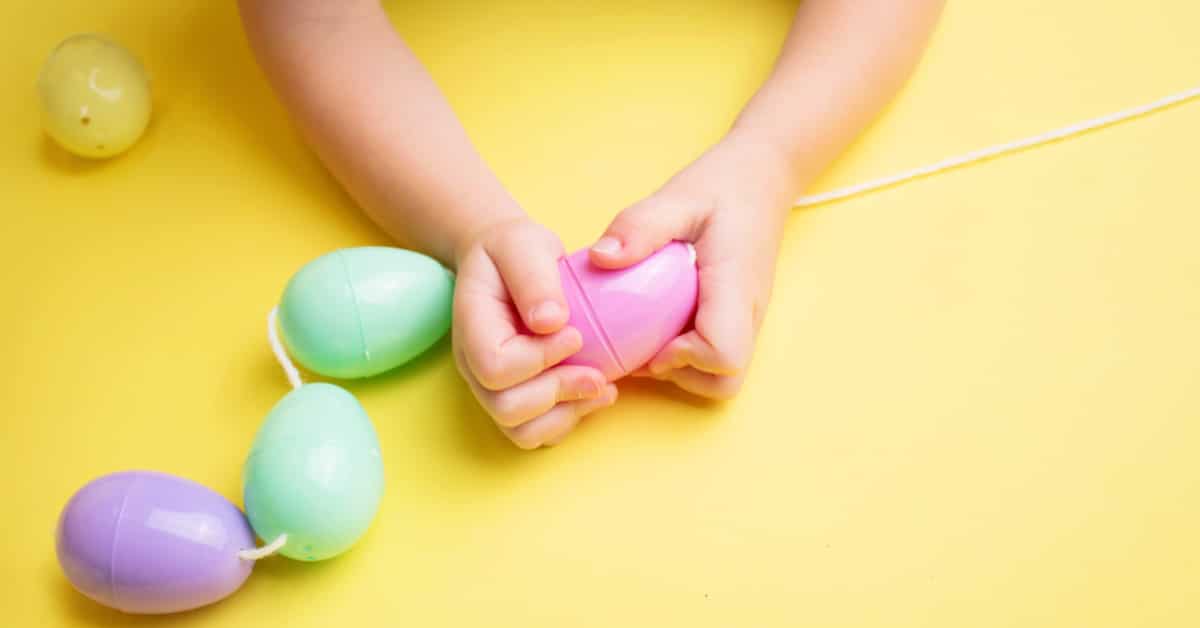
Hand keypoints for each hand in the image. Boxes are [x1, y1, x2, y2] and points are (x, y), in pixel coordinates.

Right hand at [452, 217, 617, 448]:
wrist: (506, 259)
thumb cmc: (513, 249)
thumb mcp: (522, 244)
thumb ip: (535, 279)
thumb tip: (552, 322)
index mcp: (472, 328)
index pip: (495, 367)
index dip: (540, 359)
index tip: (575, 335)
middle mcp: (475, 366)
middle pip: (507, 408)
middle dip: (559, 393)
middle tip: (598, 373)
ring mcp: (493, 387)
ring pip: (522, 431)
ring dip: (567, 415)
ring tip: (602, 389)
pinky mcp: (518, 396)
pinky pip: (538, 432)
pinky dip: (570, 420)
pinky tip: (596, 393)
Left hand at [589, 132, 796, 398]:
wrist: (763, 177)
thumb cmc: (722, 185)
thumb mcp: (676, 197)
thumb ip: (639, 226)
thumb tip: (600, 259)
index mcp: (734, 288)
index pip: (724, 355)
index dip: (684, 359)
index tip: (651, 336)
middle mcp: (747, 314)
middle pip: (724, 382)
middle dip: (680, 374)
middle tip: (645, 342)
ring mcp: (746, 320)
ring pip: (722, 377)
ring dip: (682, 368)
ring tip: (649, 332)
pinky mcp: (736, 319)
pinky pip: (716, 355)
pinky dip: (686, 353)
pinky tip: (658, 322)